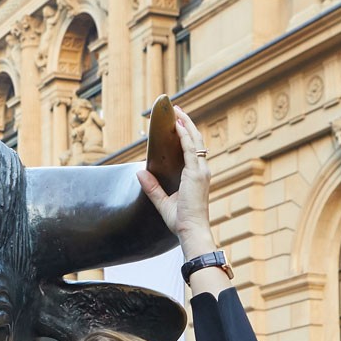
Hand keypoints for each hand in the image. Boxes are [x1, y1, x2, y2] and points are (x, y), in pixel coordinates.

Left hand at [134, 105, 214, 255]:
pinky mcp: (196, 174)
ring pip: (195, 140)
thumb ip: (152, 188)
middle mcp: (201, 170)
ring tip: (177, 111)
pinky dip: (184, 135)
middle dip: (186, 123)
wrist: (191, 231)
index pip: (193, 149)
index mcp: (196, 175)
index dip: (186, 134)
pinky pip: (190, 149)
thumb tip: (139, 174)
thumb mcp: (162, 202)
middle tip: (177, 110)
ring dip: (185, 124)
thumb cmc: (181, 221)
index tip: (177, 122)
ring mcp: (200, 171)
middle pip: (196, 140)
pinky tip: (176, 125)